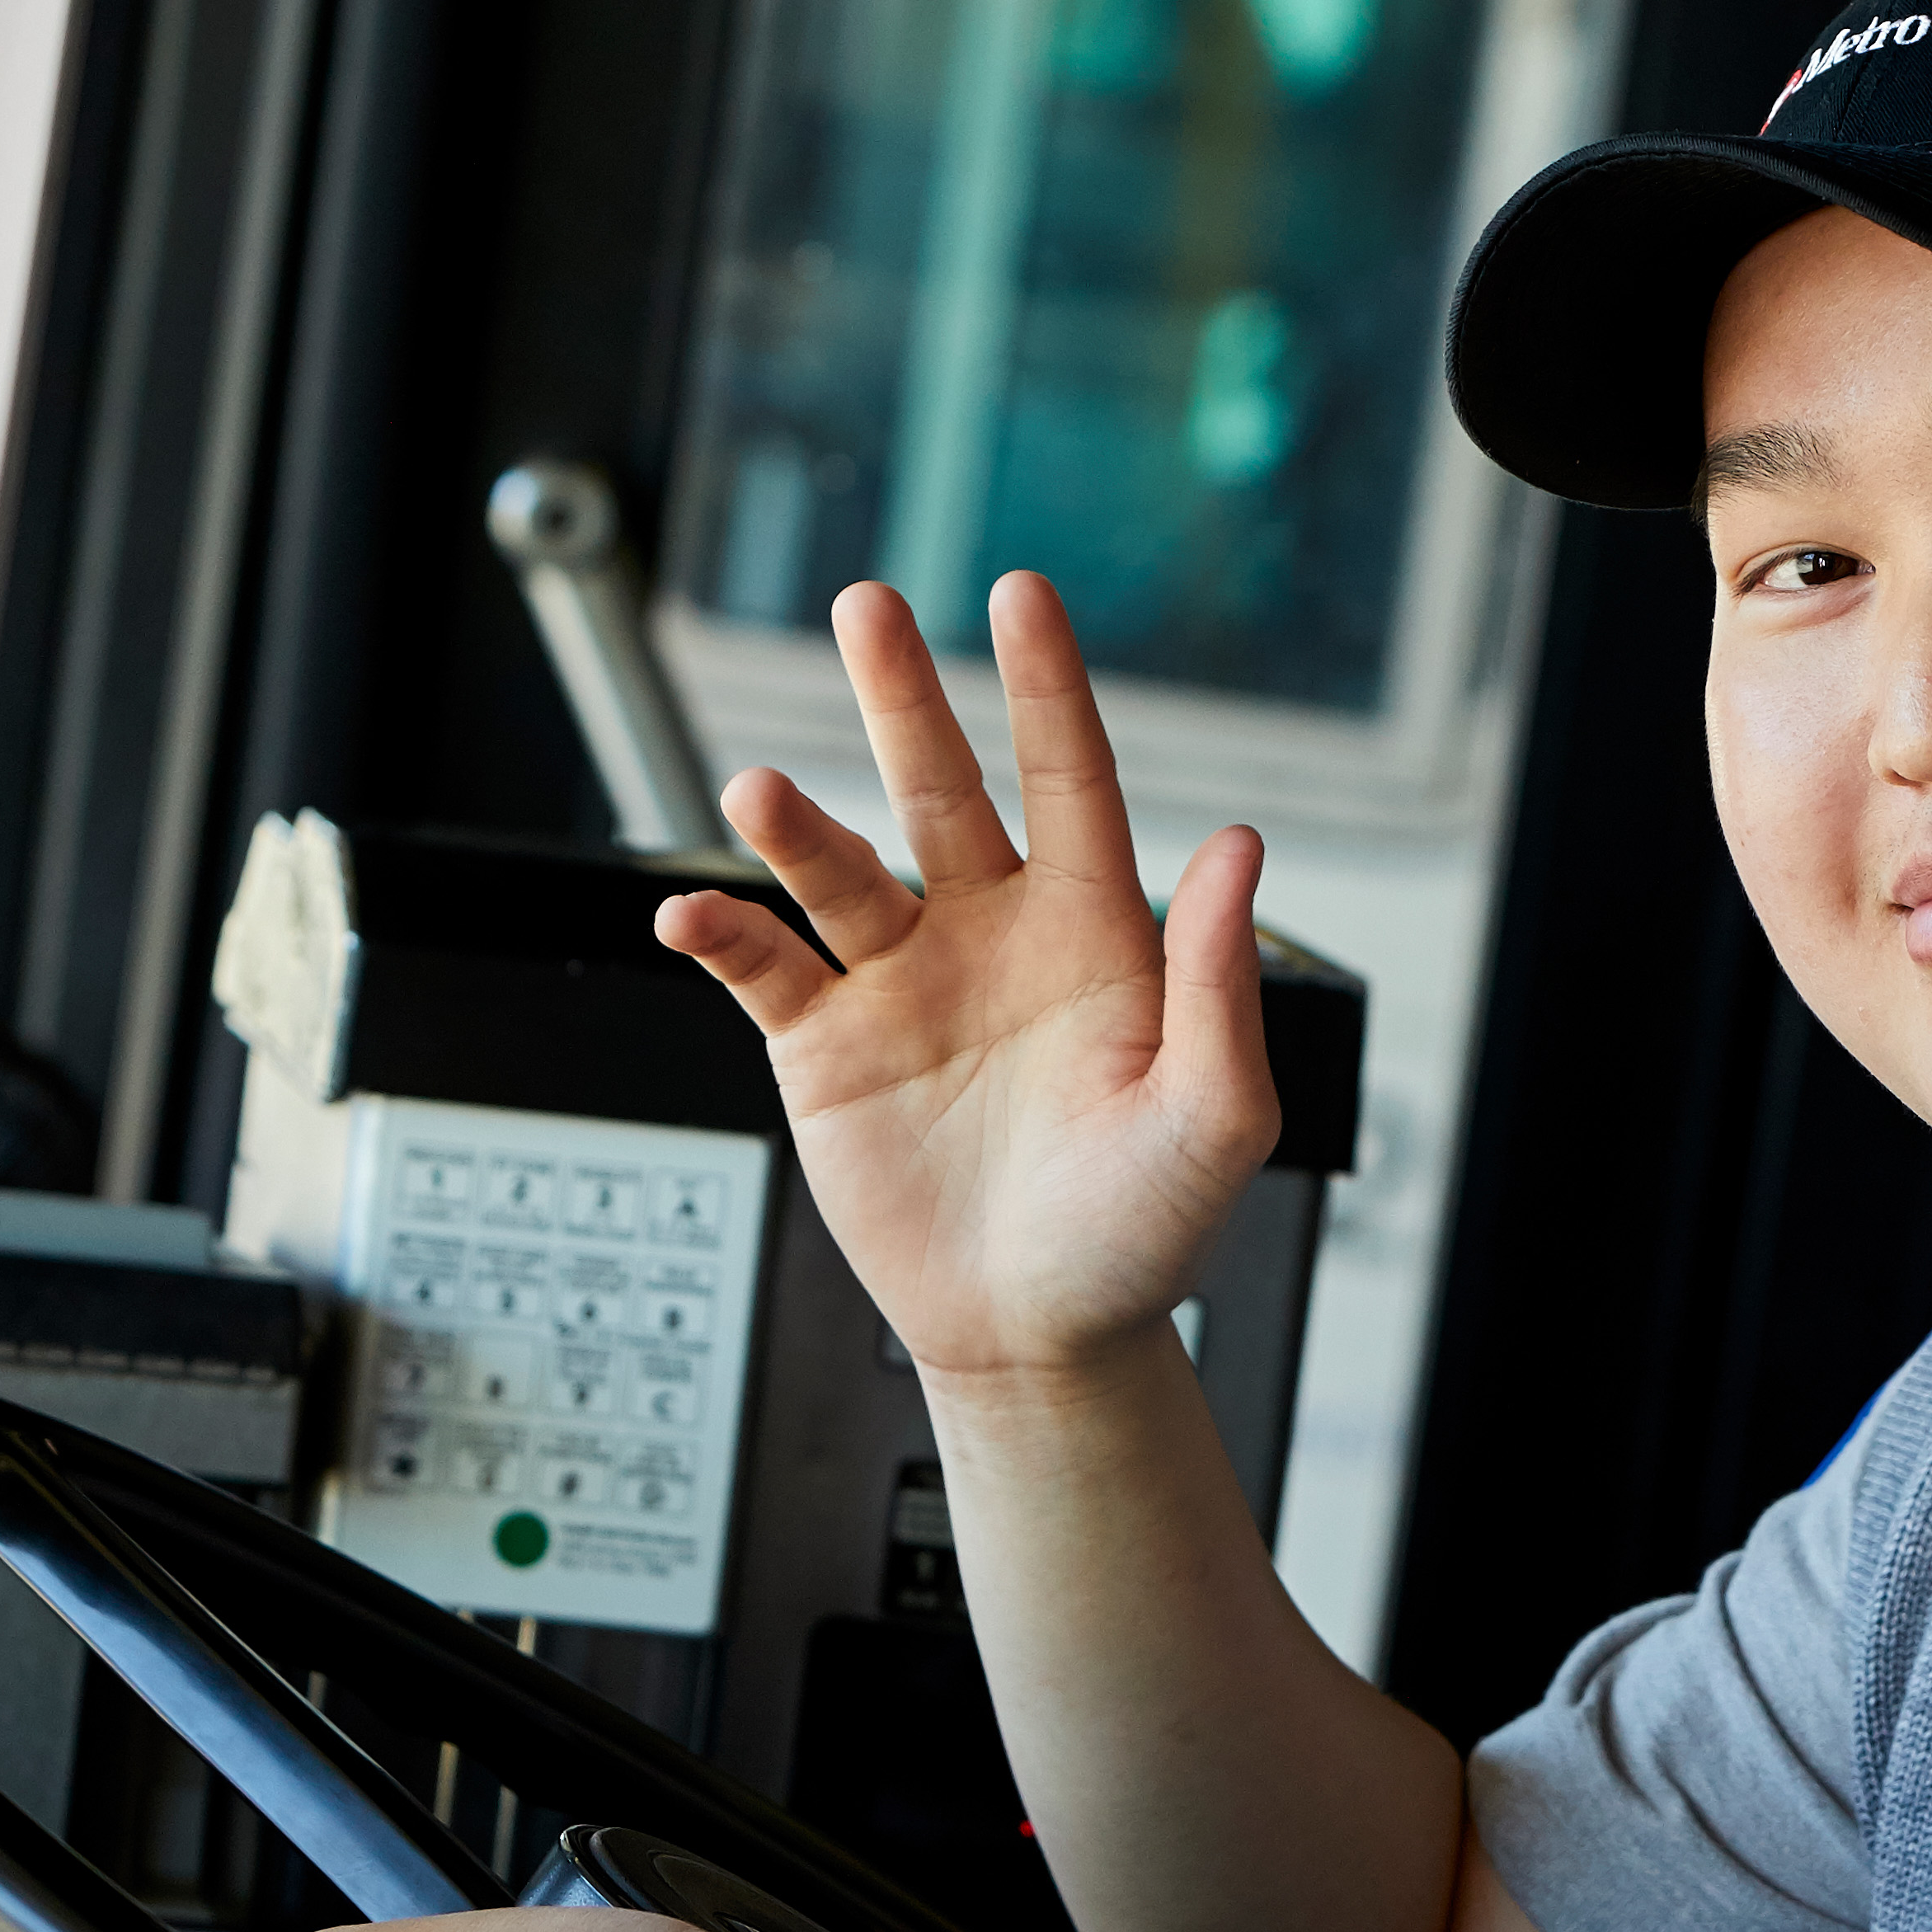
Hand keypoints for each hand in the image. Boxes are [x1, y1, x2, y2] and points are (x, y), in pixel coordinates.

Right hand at [654, 575, 1277, 1381]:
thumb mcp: (1214, 1114)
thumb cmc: (1143, 1231)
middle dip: (903, 698)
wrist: (1041, 1336)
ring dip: (798, 827)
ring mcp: (902, 986)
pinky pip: (766, 970)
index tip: (1021, 594)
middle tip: (866, 605)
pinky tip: (694, 910)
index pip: (1072, 780)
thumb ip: (1220, 983)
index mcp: (1092, 934)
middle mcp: (990, 936)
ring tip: (761, 789)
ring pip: (840, 874)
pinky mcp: (826, 1049)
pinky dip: (724, 936)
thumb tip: (1237, 846)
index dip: (1047, 688)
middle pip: (941, 790)